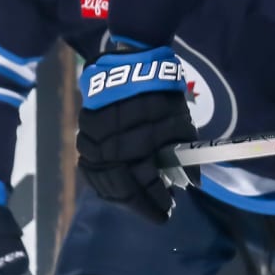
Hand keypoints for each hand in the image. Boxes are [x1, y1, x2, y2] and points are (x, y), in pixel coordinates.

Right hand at [75, 47, 195, 223]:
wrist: (129, 62)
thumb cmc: (160, 93)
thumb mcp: (179, 119)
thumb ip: (184, 150)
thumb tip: (192, 183)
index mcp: (137, 137)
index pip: (142, 178)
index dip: (155, 198)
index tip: (168, 210)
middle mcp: (109, 139)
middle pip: (121, 183)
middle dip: (141, 202)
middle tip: (158, 212)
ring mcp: (91, 136)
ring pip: (101, 178)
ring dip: (121, 196)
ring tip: (140, 203)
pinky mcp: (82, 133)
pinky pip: (89, 167)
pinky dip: (103, 182)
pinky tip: (117, 191)